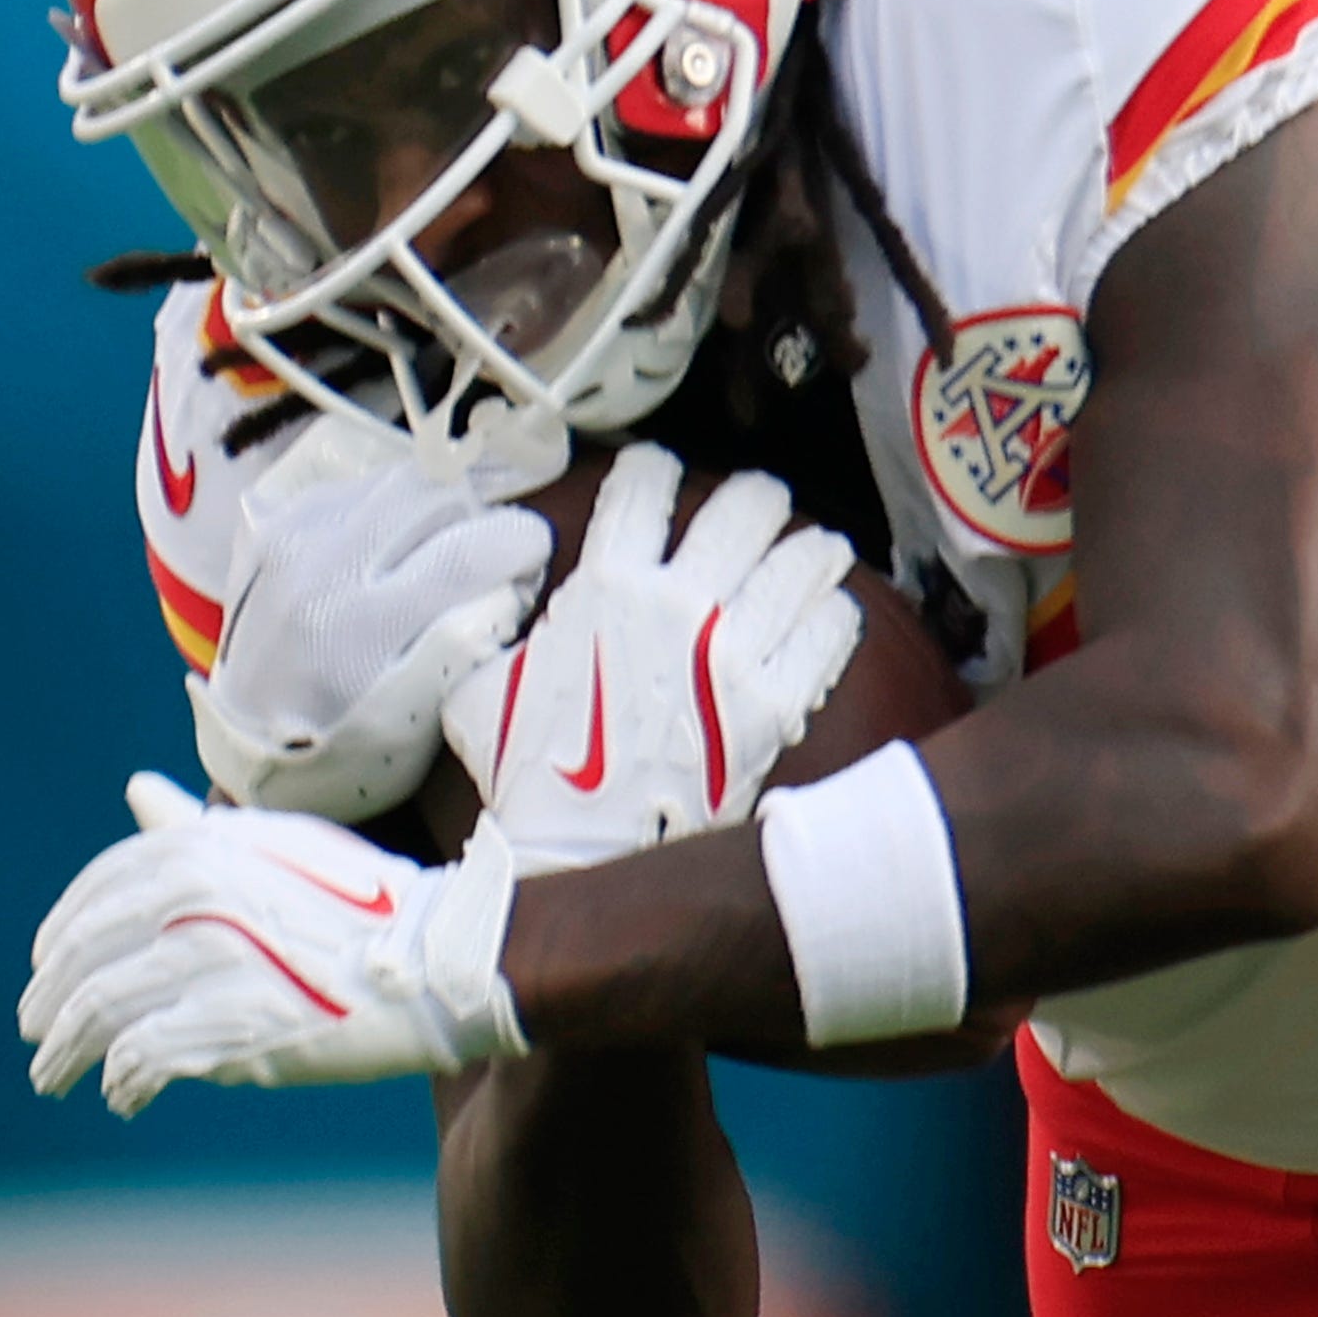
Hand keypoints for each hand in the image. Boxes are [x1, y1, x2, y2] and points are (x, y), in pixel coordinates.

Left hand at [20, 771, 526, 1113]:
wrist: (441, 960)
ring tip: (56, 1076)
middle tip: (36, 1038)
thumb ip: (193, 829)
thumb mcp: (273, 845)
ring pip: (99, 1014)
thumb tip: (137, 789)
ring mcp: (208, 964)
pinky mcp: (232, 1027)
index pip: (93, 898)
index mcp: (195, 850)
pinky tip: (123, 1096)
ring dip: (66, 1054)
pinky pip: (145, 1060)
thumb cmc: (360, 904)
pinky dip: (124, 1081)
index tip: (45, 974)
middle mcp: (190, 899)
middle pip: (81, 961)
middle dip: (47, 1005)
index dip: (58, 940)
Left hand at [156, 331, 552, 821]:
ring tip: (428, 555)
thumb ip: (469, 642)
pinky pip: (352, 488)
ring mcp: (287, 539)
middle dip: (475, 519)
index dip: (520, 541)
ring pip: (393, 480)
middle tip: (481, 559)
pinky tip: (379, 554)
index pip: (468, 550)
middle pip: (433, 493)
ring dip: (427, 510)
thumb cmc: (349, 748)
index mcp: (361, 628)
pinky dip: (381, 512)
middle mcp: (319, 570)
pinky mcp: (268, 524)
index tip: (533, 554)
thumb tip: (512, 578)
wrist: (248, 743)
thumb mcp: (422, 719)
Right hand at [440, 443, 862, 875]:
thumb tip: (498, 599)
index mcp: (605, 586)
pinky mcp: (774, 704)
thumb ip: (497, 629)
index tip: (666, 472)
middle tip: (762, 506)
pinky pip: (825, 635)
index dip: (658, 470)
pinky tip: (832, 611)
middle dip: (757, 500)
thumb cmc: (528, 771)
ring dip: (811, 548)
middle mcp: (677, 606)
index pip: (644, 490)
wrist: (577, 846)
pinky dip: (834, 616)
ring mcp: (731, 653)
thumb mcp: (483, 681)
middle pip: (741, 511)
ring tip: (818, 547)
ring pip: (796, 564)